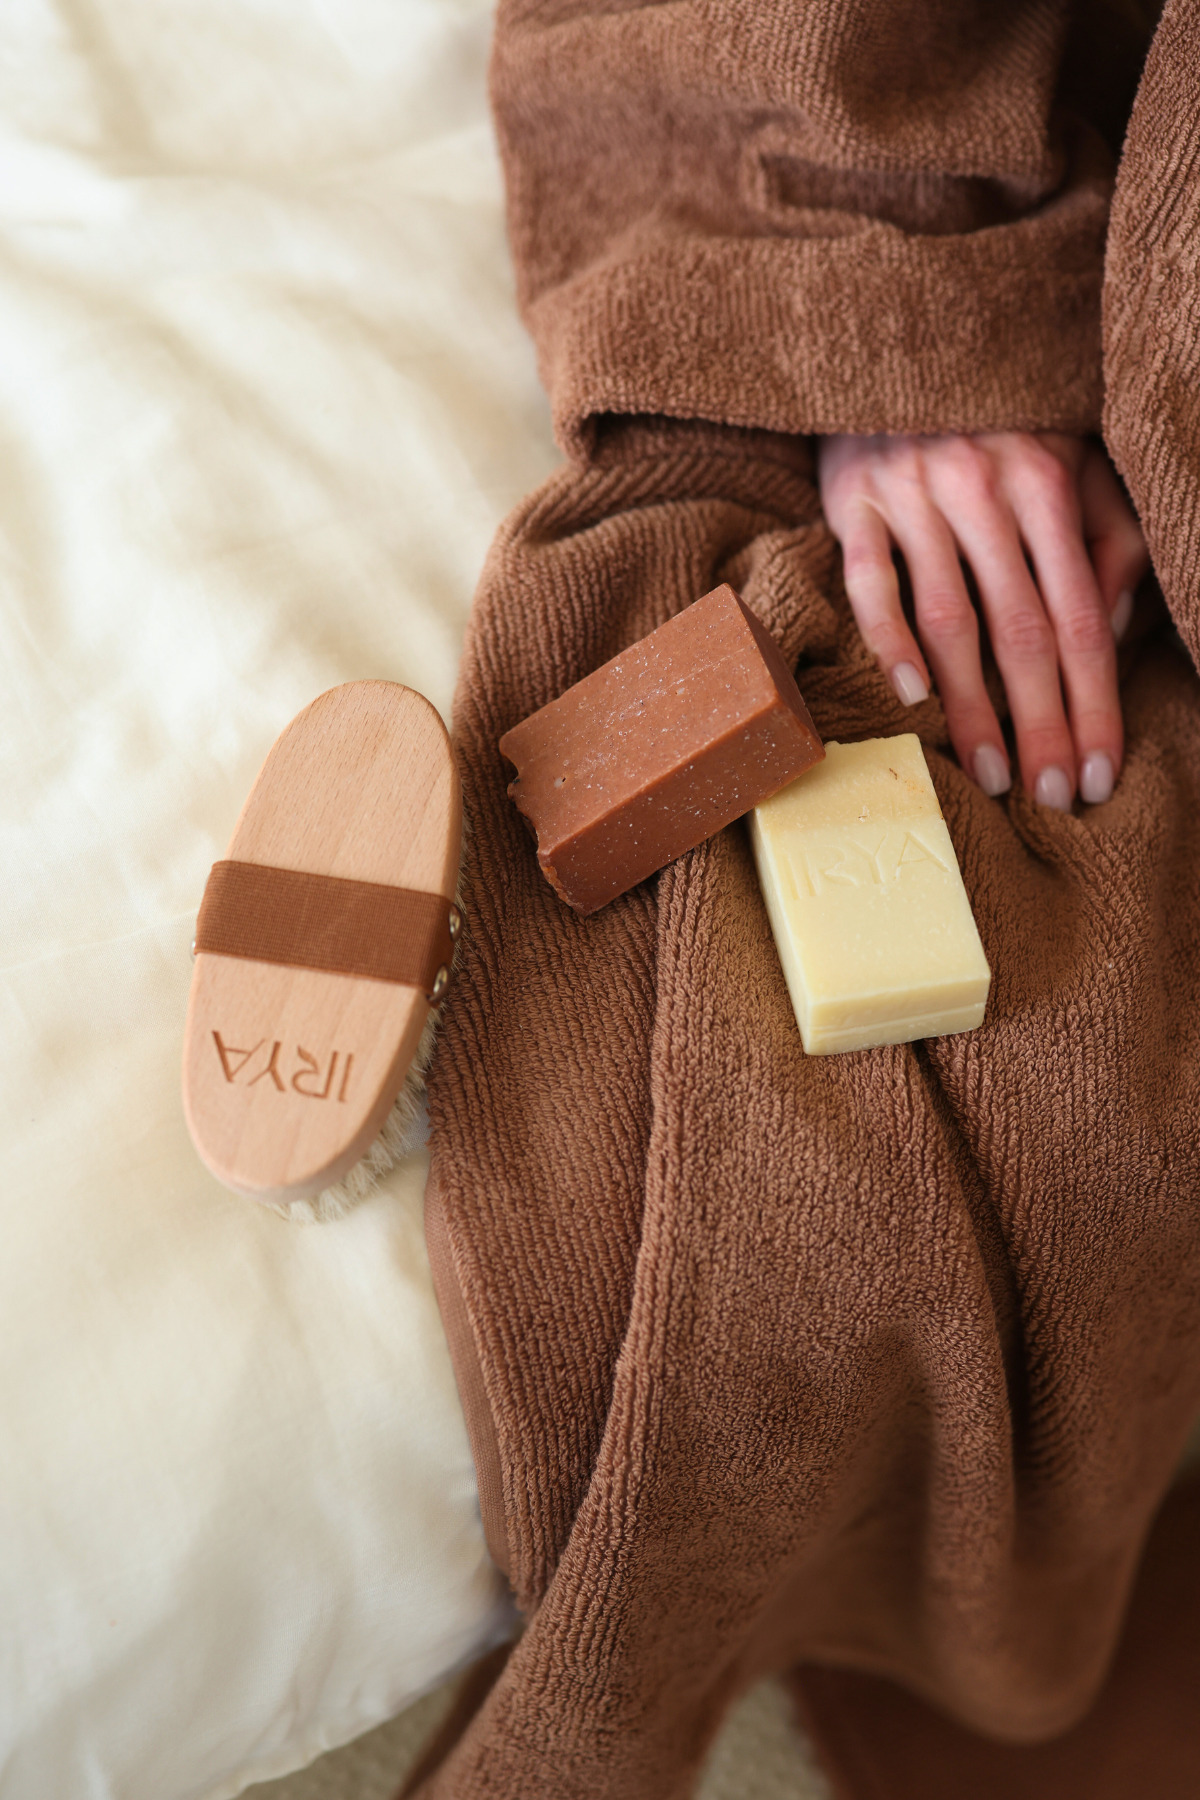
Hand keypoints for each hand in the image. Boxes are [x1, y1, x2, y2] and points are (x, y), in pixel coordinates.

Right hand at [816, 432, 1148, 806]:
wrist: (892, 349)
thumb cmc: (993, 419)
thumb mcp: (1069, 458)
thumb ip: (1107, 536)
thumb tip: (1116, 626)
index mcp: (1047, 480)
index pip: (1079, 615)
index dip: (1094, 699)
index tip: (1099, 771)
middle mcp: (984, 487)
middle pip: (1021, 630)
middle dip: (1042, 723)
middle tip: (1051, 797)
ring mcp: (914, 494)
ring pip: (949, 620)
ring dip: (972, 707)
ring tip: (992, 773)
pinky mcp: (853, 500)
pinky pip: (870, 583)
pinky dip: (889, 641)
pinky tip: (913, 697)